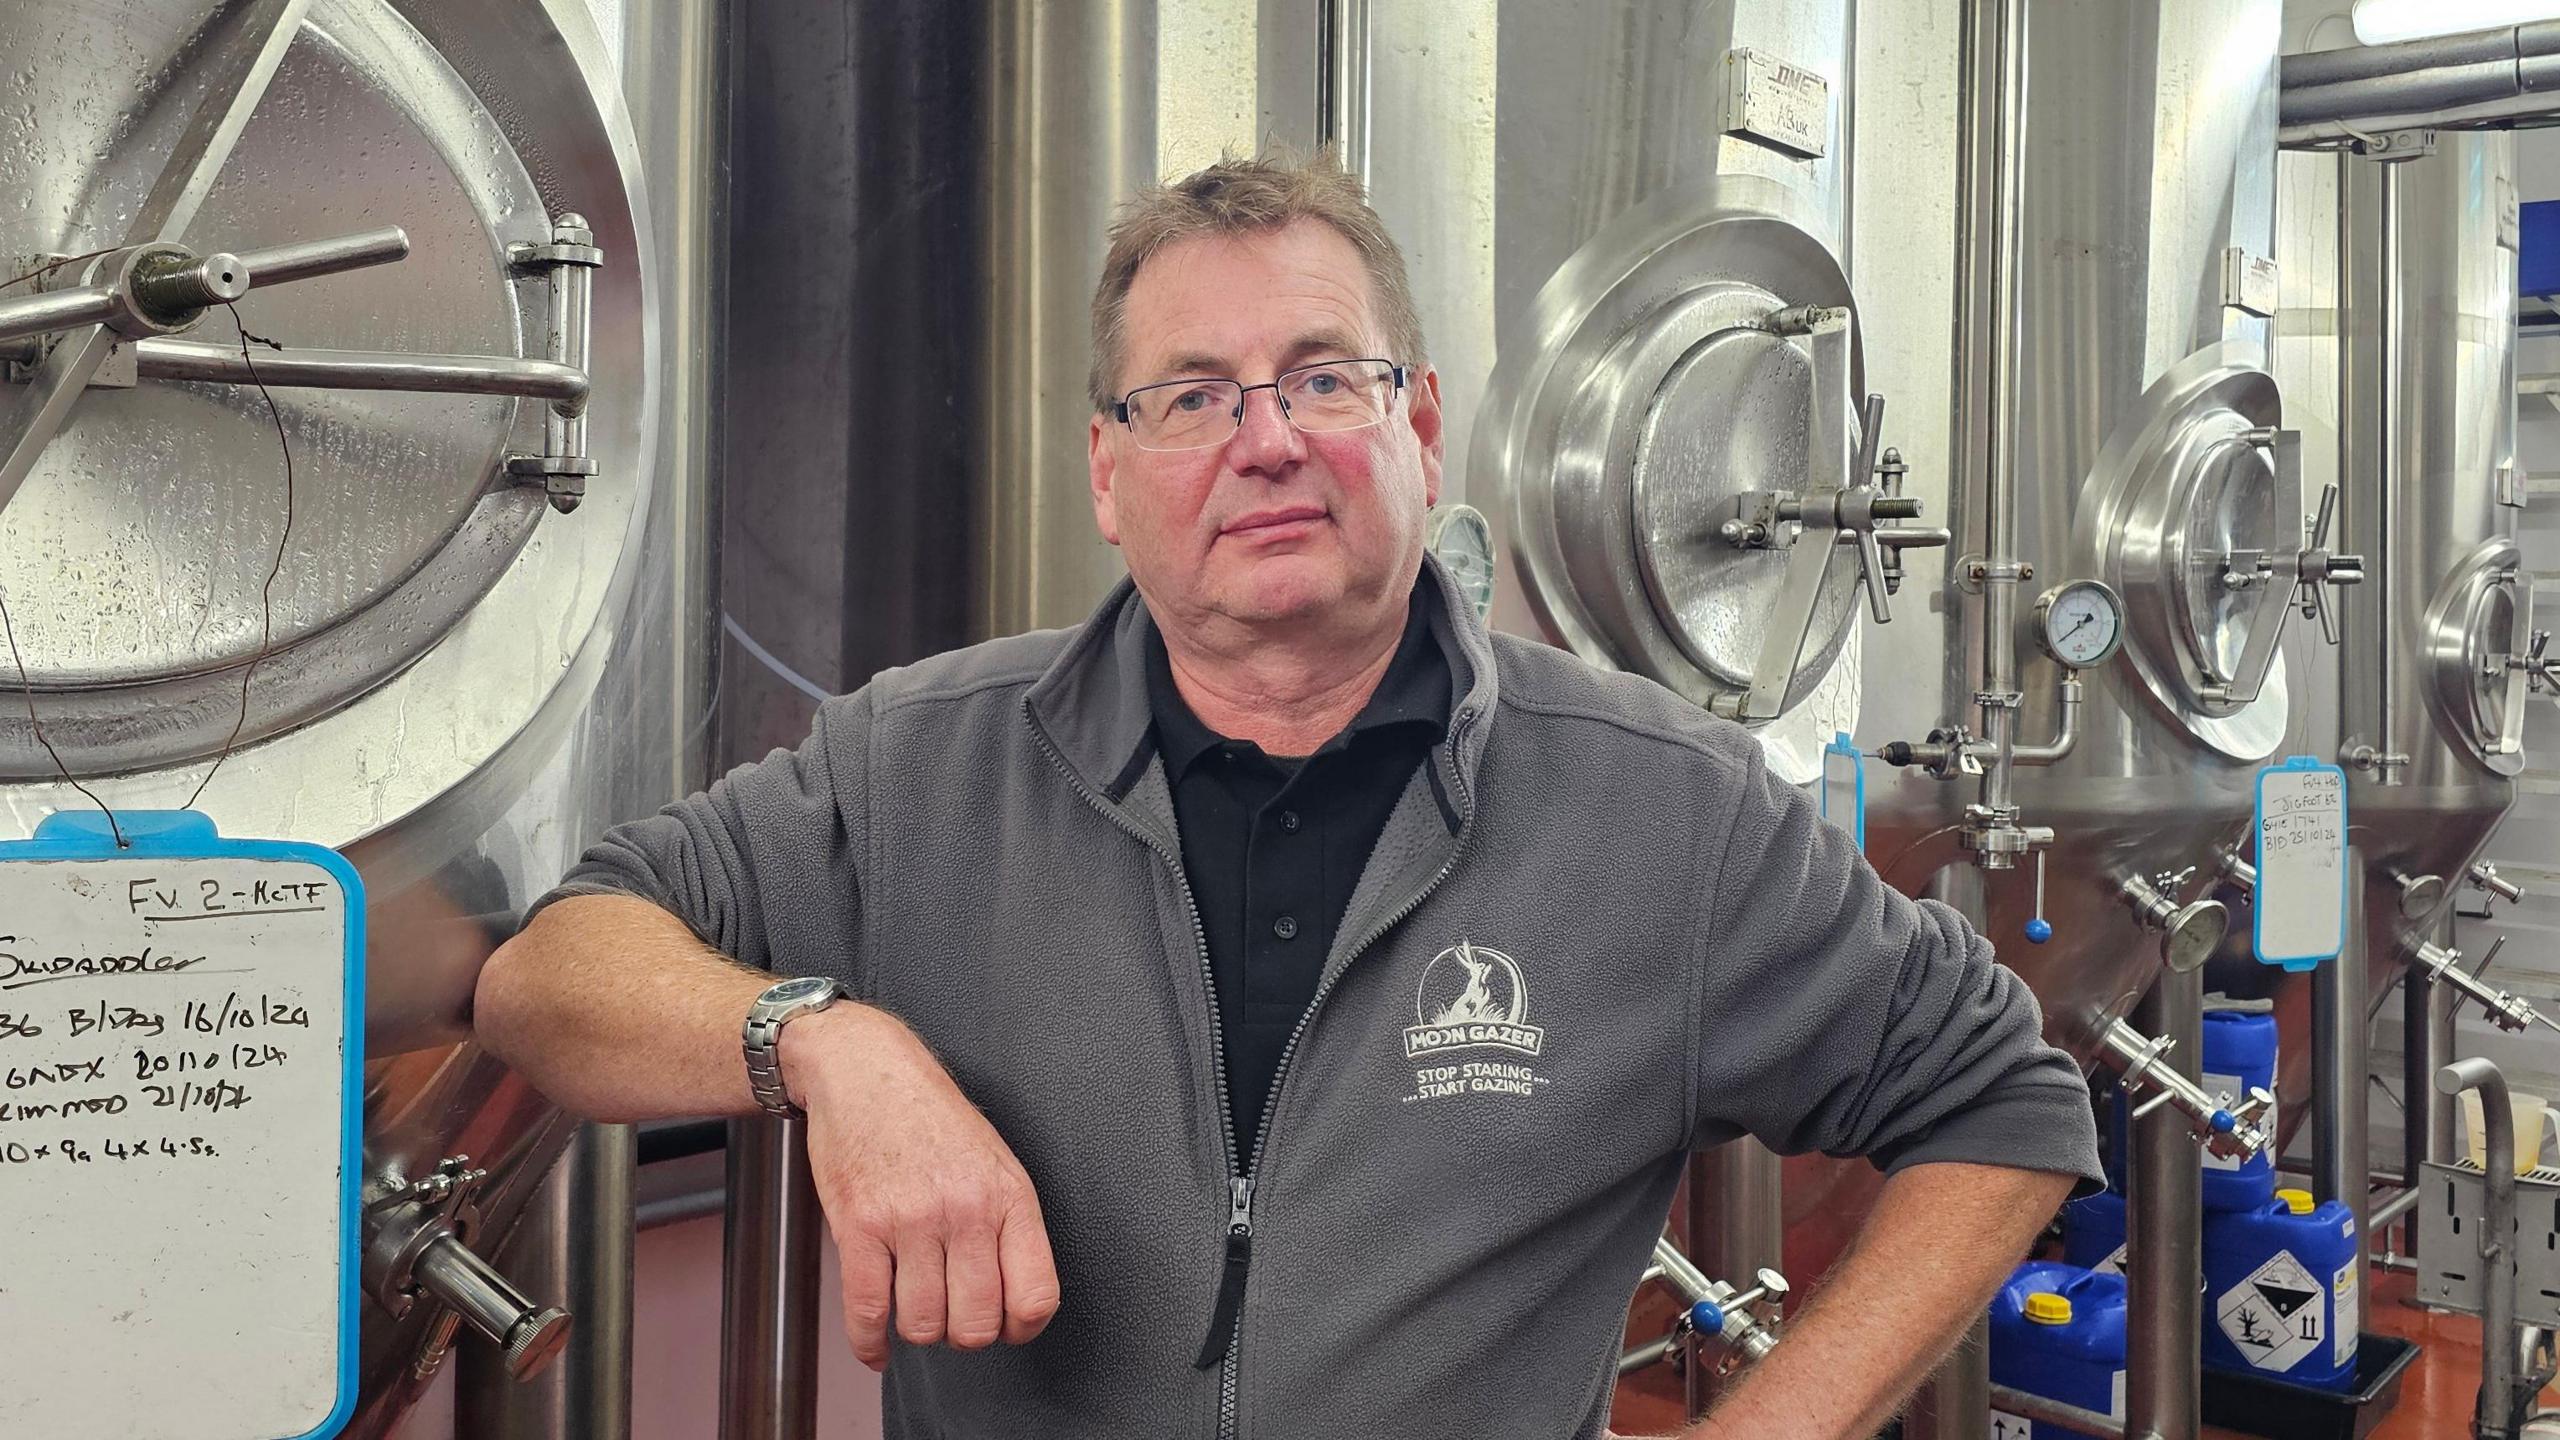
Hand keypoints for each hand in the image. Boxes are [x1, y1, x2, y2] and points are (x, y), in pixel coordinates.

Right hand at [784, 1004, 1062, 1369]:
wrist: (865, 1070)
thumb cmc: (931, 1118)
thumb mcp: (995, 1161)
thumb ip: (1010, 1227)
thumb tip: (1017, 1303)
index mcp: (1009, 1197)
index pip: (1035, 1297)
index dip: (1021, 1329)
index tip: (1006, 1328)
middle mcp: (965, 1210)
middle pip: (977, 1325)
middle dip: (964, 1335)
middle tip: (952, 1318)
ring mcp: (910, 1220)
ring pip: (923, 1325)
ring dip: (917, 1332)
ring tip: (914, 1310)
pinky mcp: (859, 1226)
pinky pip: (868, 1312)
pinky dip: (870, 1343)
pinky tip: (875, 1344)